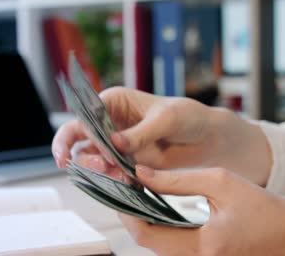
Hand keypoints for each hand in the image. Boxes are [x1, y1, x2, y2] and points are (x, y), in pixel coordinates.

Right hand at [52, 87, 271, 184]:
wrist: (206, 139)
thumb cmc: (188, 117)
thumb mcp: (167, 119)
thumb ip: (141, 132)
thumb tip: (115, 143)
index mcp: (113, 102)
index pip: (85, 115)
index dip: (83, 132)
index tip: (96, 151)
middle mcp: (109, 122)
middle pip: (78, 138)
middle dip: (81, 154)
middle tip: (100, 167)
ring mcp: (114, 144)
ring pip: (90, 158)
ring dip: (96, 169)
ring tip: (117, 176)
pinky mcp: (124, 162)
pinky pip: (108, 172)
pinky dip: (111, 179)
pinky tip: (124, 181)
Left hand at [119, 166, 284, 255]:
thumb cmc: (261, 207)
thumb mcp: (221, 183)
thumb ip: (179, 179)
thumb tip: (142, 174)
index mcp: (203, 246)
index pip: (147, 236)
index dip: (128, 212)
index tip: (122, 187)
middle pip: (147, 243)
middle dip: (131, 214)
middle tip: (127, 187)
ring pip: (156, 245)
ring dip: (143, 219)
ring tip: (139, 192)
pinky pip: (169, 246)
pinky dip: (157, 226)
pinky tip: (156, 205)